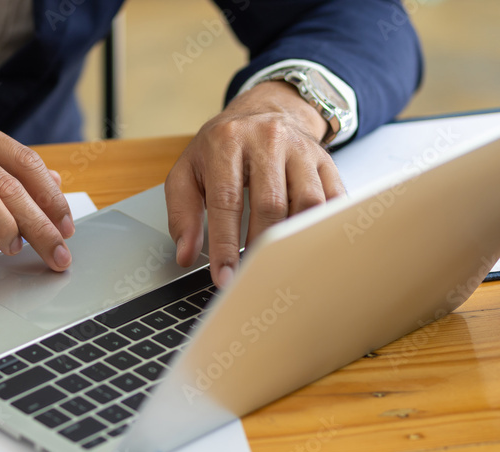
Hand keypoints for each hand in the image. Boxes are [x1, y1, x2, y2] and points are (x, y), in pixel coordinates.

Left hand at [164, 81, 345, 286]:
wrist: (262, 111)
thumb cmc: (220, 148)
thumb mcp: (187, 172)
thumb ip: (181, 213)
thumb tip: (185, 254)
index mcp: (227, 142)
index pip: (226, 201)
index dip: (225, 245)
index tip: (224, 276)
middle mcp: (268, 139)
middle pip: (270, 204)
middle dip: (259, 246)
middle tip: (250, 276)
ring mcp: (301, 148)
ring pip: (308, 202)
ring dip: (293, 237)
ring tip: (277, 261)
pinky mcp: (326, 160)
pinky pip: (333, 197)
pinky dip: (322, 225)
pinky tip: (308, 243)